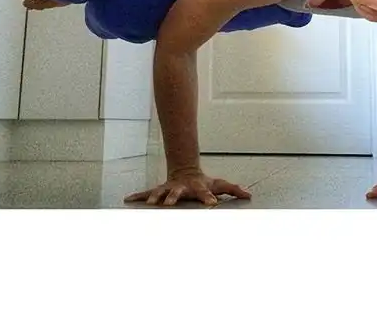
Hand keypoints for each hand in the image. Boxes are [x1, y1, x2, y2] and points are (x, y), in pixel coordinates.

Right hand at [124, 169, 251, 206]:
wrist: (185, 171)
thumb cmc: (204, 183)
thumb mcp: (220, 184)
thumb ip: (233, 189)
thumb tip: (249, 194)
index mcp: (197, 188)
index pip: (205, 193)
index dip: (209, 198)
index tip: (213, 203)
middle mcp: (181, 188)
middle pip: (177, 192)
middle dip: (173, 198)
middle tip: (170, 204)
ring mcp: (168, 189)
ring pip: (160, 193)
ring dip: (154, 198)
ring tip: (149, 204)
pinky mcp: (158, 191)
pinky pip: (146, 193)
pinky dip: (137, 196)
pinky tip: (127, 199)